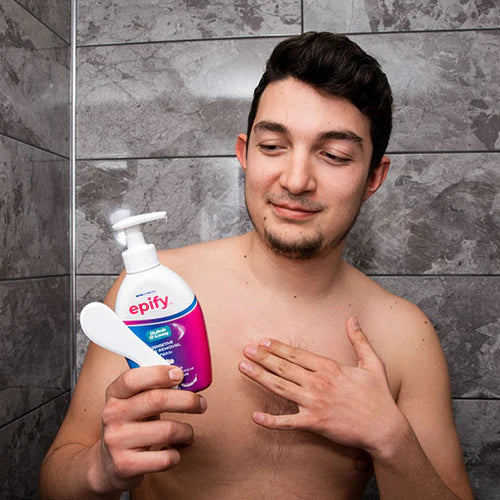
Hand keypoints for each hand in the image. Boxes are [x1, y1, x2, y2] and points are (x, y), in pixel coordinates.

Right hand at [90, 365, 206, 493]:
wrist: (108, 465)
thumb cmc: (131, 425)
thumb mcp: (132, 402)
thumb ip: (152, 387)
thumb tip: (187, 378)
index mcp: (114, 394)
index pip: (132, 378)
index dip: (159, 374)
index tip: (180, 374)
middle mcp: (112, 415)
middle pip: (157, 400)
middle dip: (187, 400)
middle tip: (201, 404)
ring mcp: (116, 441)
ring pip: (167, 430)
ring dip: (186, 431)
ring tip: (187, 432)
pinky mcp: (125, 466)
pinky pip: (165, 458)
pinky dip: (176, 455)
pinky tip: (173, 451)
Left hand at [238, 317, 405, 456]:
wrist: (385, 429)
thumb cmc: (379, 396)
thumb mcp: (373, 363)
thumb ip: (359, 340)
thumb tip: (352, 318)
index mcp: (330, 367)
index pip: (297, 354)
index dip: (278, 347)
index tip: (263, 342)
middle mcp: (319, 383)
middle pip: (284, 367)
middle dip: (262, 358)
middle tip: (245, 350)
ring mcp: (315, 403)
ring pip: (281, 388)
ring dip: (260, 377)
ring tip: (243, 368)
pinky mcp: (315, 424)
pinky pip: (288, 422)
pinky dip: (271, 421)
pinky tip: (255, 417)